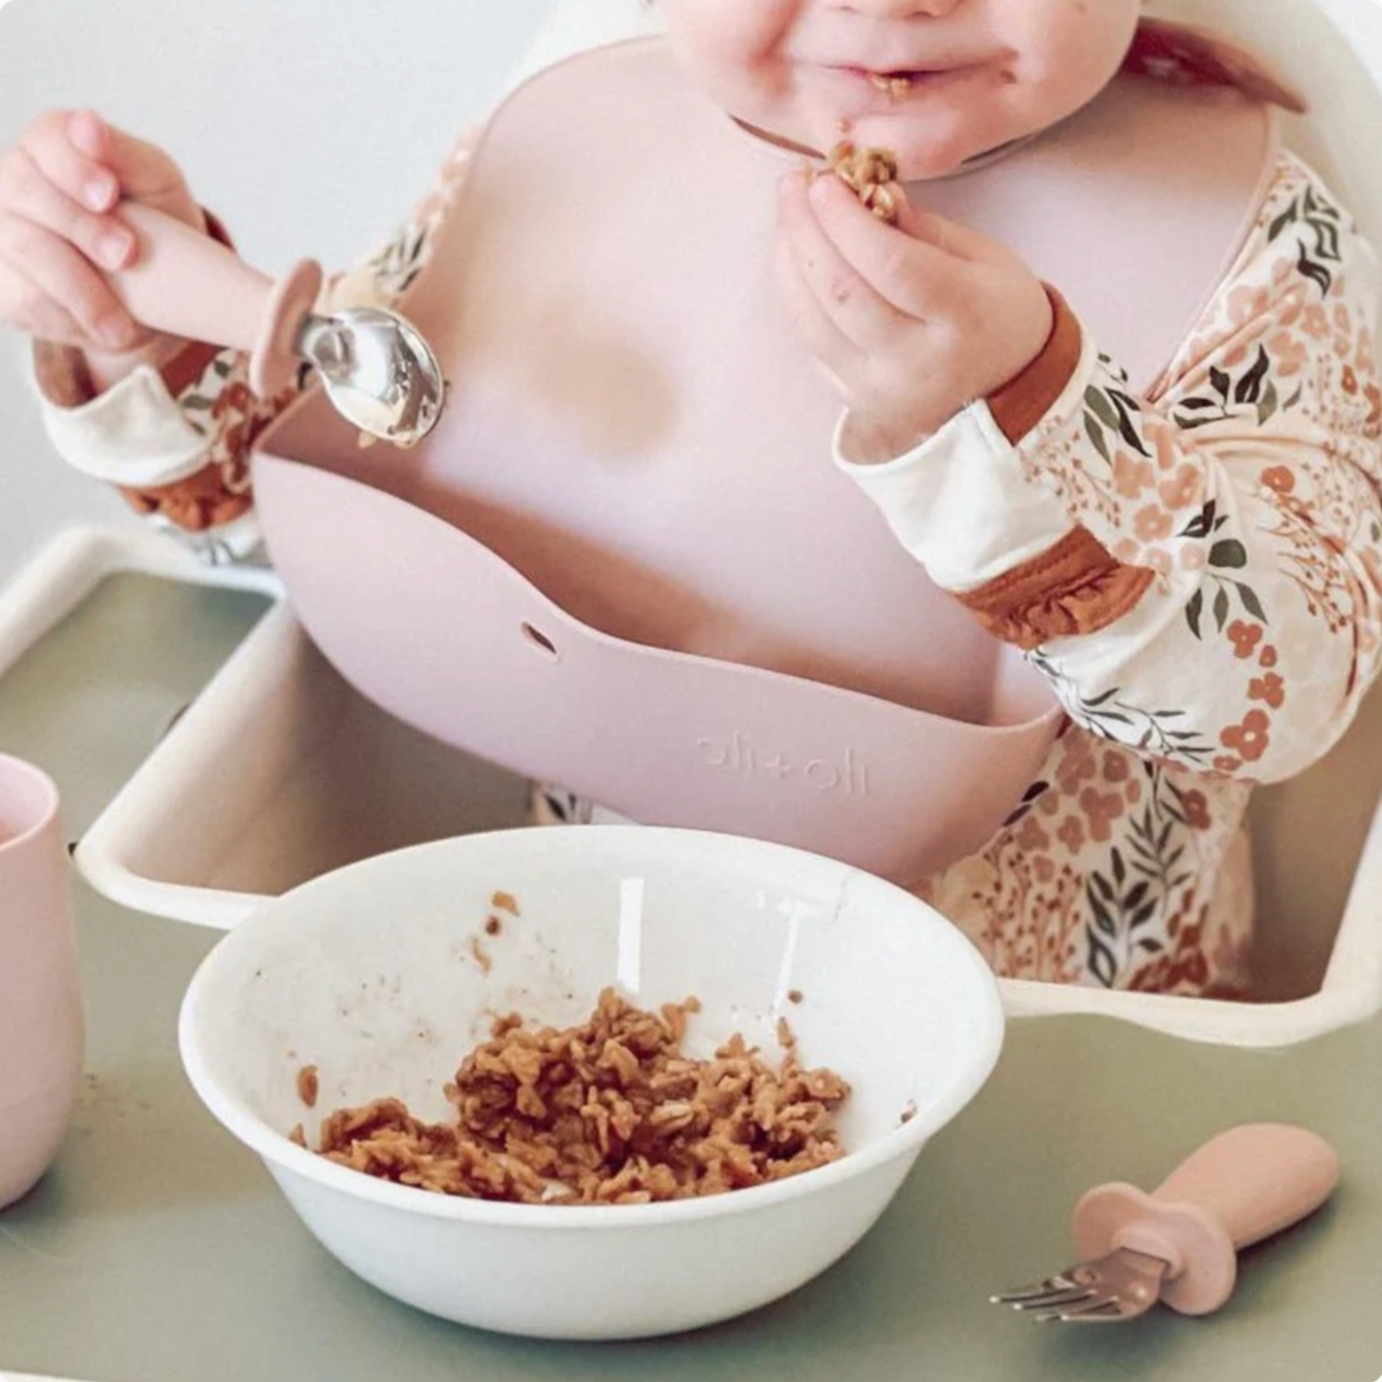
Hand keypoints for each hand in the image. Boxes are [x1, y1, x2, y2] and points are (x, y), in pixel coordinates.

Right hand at [0, 109, 203, 354]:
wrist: (159, 288)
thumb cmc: (157, 222)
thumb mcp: (155, 183)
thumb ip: (124, 154)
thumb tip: (89, 125)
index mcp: (53, 146)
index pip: (47, 140)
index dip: (74, 168)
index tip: (109, 196)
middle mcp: (16, 181)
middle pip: (26, 192)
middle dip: (80, 227)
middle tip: (126, 256)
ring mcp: (3, 231)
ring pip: (24, 251)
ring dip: (79, 288)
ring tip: (122, 323)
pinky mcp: (4, 282)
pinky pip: (23, 299)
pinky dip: (67, 318)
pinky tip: (102, 328)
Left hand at [775, 167, 1053, 462]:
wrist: (1007, 384)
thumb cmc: (996, 309)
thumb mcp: (982, 257)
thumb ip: (921, 227)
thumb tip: (866, 190)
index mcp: (964, 317)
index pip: (891, 264)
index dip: (847, 220)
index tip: (824, 180)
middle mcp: (917, 362)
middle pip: (843, 291)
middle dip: (807, 230)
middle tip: (794, 184)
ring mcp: (880, 388)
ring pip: (813, 320)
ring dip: (789, 260)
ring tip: (789, 212)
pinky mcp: (854, 399)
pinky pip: (811, 340)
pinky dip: (795, 293)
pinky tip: (794, 255)